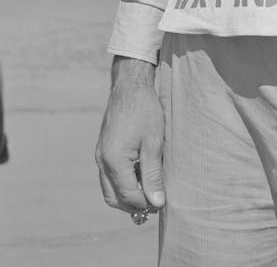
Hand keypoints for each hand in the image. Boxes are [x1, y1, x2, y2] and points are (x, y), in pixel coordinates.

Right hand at [95, 57, 164, 214]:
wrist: (130, 86)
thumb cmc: (145, 111)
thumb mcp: (154, 143)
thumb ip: (153, 175)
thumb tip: (156, 203)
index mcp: (113, 160)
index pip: (128, 196)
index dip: (146, 203)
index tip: (163, 202)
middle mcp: (102, 161)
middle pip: (114, 198)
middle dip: (133, 204)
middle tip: (155, 200)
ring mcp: (100, 155)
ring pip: (110, 189)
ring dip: (128, 194)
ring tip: (150, 188)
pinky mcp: (102, 150)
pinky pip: (109, 176)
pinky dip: (123, 181)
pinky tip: (141, 173)